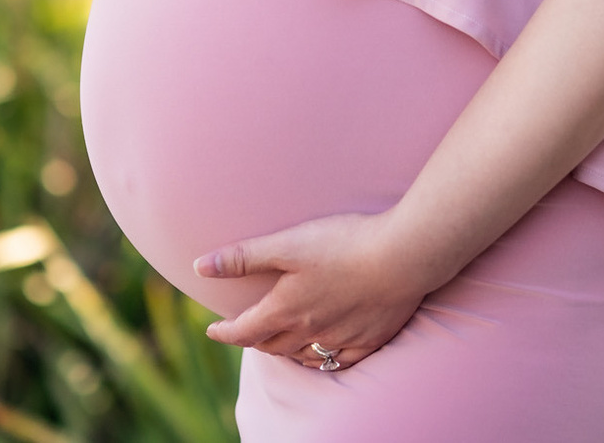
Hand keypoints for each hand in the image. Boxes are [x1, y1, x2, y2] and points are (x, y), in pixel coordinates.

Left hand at [196, 212, 441, 369]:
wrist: (403, 256)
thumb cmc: (344, 244)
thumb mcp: (288, 243)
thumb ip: (243, 257)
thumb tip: (200, 266)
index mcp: (285, 309)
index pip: (244, 330)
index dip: (224, 331)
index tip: (214, 329)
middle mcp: (309, 331)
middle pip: (272, 345)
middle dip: (254, 339)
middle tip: (248, 330)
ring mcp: (340, 338)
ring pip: (303, 356)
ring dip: (286, 350)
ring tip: (282, 340)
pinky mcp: (369, 339)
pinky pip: (339, 361)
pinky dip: (325, 359)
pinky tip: (325, 352)